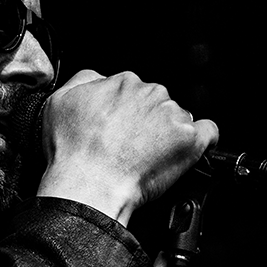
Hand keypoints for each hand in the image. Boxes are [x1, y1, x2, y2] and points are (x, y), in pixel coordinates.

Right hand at [36, 69, 218, 224]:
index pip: (132, 91)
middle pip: (156, 103)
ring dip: (167, 134)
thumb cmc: (72, 152)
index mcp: (123, 82)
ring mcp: (172, 115)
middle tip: (129, 148)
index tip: (117, 130)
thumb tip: (98, 80)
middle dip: (146, 122)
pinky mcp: (189, 139)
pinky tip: (184, 152)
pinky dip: (201, 141)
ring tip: (146, 158)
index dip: (124, 113)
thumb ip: (83, 82)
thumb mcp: (59, 103)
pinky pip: (208, 132)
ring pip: (177, 117)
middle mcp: (150, 93)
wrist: (88, 186)